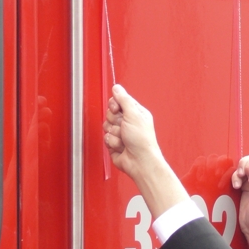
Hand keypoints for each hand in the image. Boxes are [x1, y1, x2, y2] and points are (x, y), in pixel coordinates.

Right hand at [104, 85, 189, 218]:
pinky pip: (106, 138)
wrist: (139, 161)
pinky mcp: (115, 143)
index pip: (118, 101)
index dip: (115, 105)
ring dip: (114, 134)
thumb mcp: (134, 115)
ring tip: (124, 138)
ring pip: (106, 126)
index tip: (117, 110)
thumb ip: (124, 100)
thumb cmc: (142, 140)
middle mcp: (128, 121)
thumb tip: (117, 88)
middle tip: (123, 127)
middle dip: (115, 121)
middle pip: (110, 114)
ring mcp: (121, 133)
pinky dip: (112, 142)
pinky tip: (121, 146)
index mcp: (135, 112)